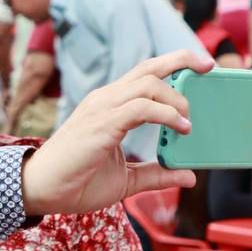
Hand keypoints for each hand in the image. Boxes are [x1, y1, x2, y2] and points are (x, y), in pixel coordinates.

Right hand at [21, 50, 211, 215]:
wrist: (42, 190)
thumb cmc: (77, 182)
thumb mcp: (126, 180)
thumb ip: (156, 175)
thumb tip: (189, 176)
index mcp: (110, 105)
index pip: (145, 74)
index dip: (173, 65)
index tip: (200, 68)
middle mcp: (106, 99)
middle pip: (150, 67)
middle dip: (182, 60)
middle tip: (208, 67)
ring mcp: (103, 108)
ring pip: (149, 84)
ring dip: (176, 98)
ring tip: (188, 121)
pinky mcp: (102, 124)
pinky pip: (142, 108)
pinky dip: (167, 115)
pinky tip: (180, 128)